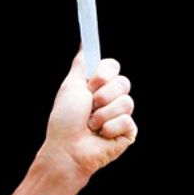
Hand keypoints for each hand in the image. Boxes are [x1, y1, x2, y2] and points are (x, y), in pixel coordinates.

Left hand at [37, 49, 136, 182]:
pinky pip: (127, 121)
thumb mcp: (70, 86)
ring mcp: (121, 114)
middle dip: (103, 96)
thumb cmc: (65, 121)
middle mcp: (111, 98)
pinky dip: (110, 128)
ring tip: (92, 125)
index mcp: (98, 85)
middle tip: (90, 107)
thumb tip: (85, 44)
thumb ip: (81, 65)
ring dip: (103, 115)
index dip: (104, 74)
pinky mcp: (128, 131)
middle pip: (124, 82)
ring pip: (127, 102)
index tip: (92, 84)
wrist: (67, 150)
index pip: (113, 66)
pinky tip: (101, 135)